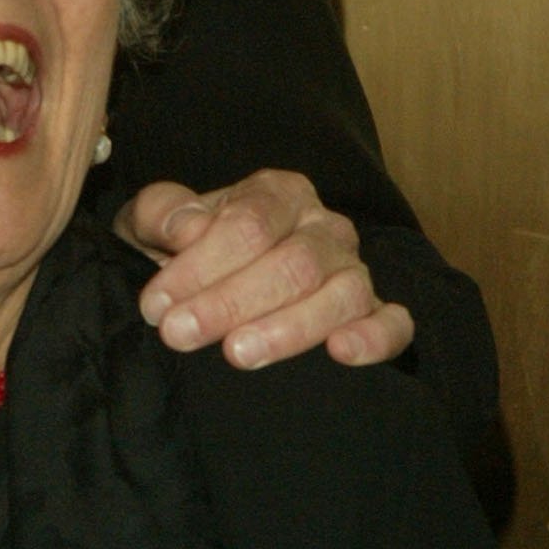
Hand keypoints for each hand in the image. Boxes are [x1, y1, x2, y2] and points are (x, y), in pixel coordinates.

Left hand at [121, 171, 415, 371]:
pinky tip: (340, 352)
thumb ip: (163, 213)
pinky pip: (394, 323)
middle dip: (231, 302)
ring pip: (342, 293)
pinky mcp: (373, 313)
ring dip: (288, 328)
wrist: (203, 286)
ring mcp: (353, 270)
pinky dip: (374, 337)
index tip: (157, 304)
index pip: (250, 224)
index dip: (201, 265)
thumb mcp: (154, 224)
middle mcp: (323, 227)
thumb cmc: (180, 252)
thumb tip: (187, 229)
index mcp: (277, 194)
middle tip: (180, 334)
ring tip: (238, 354)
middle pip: (294, 262)